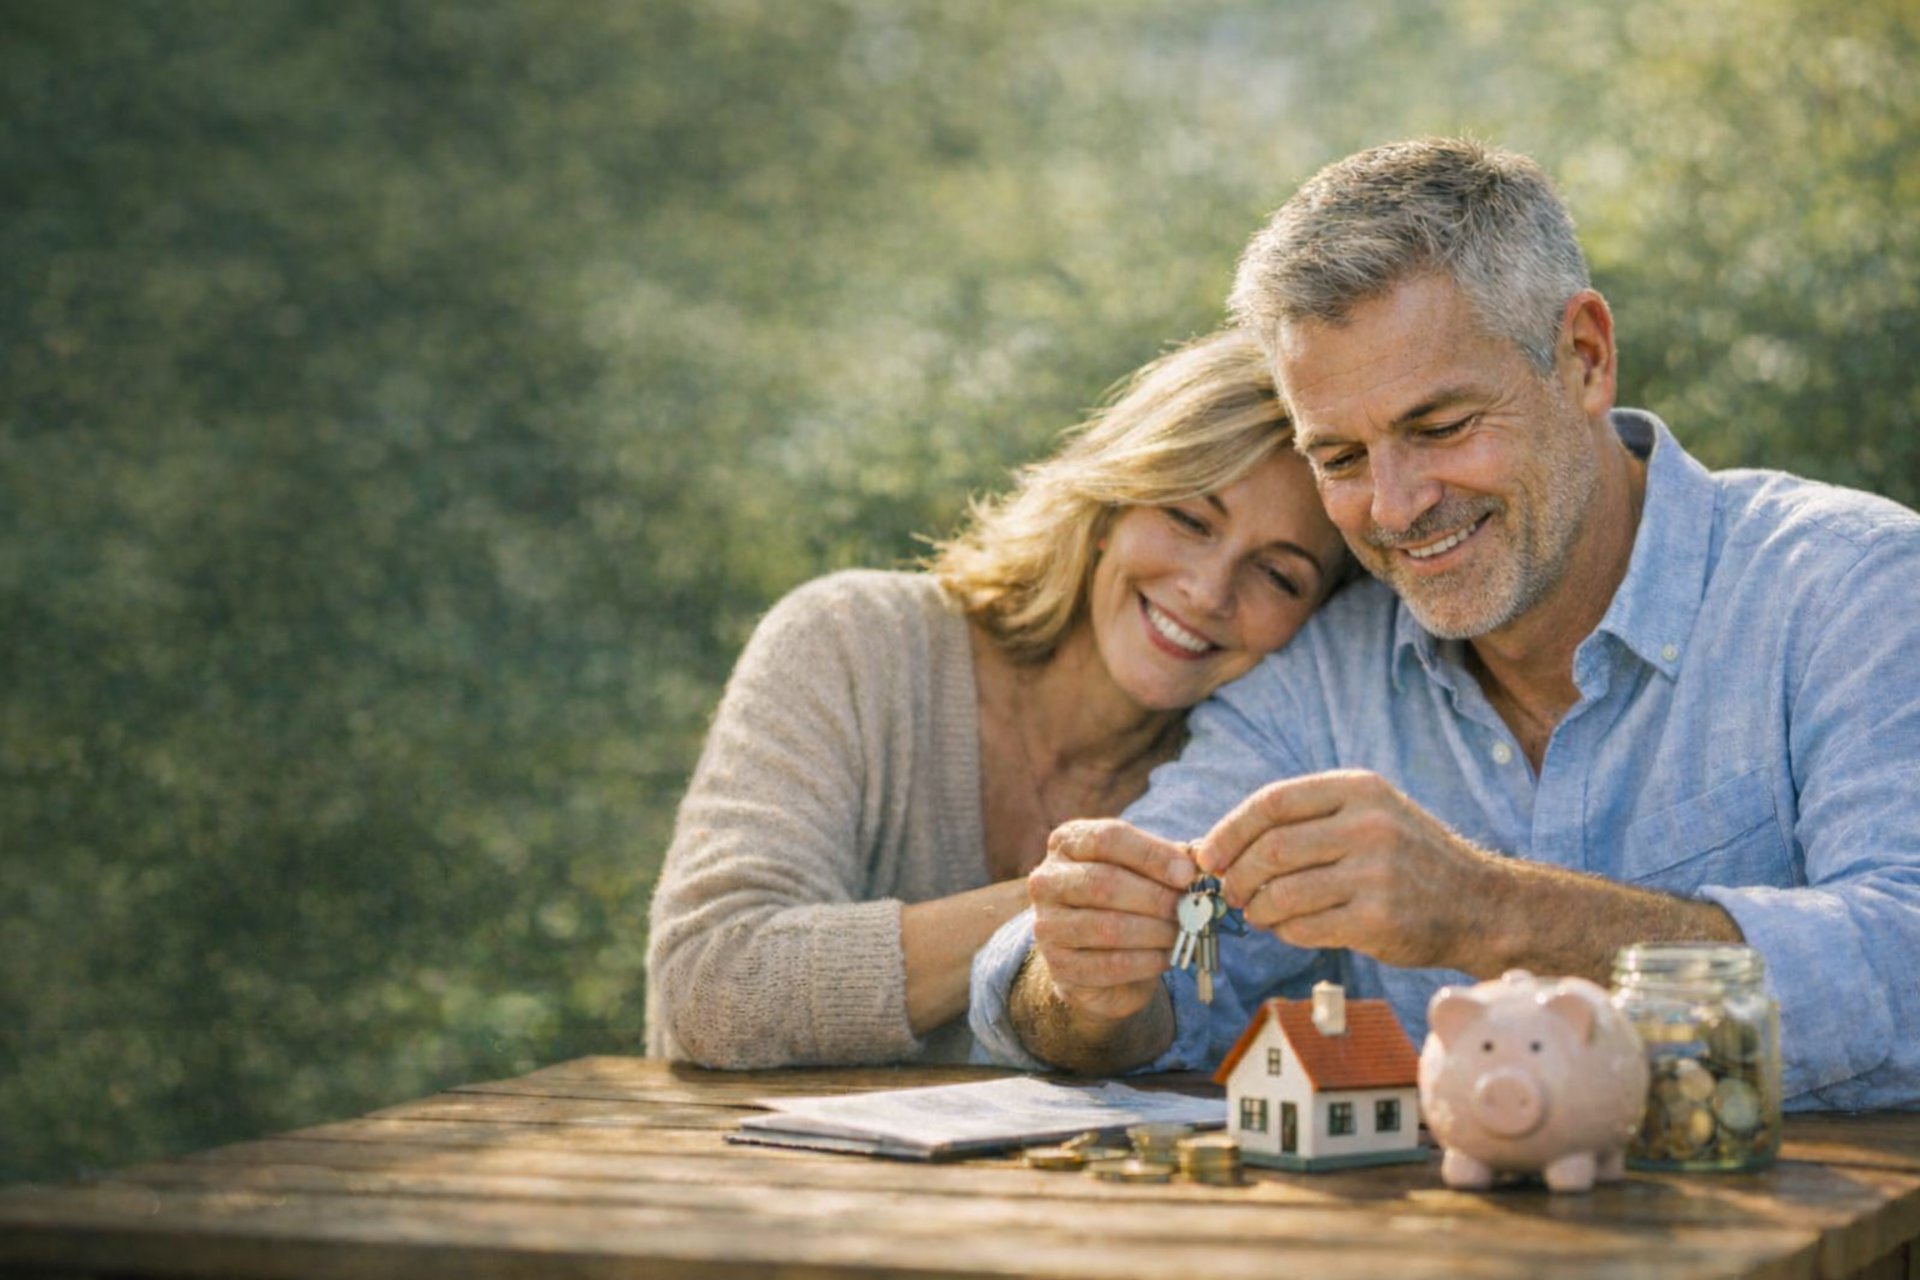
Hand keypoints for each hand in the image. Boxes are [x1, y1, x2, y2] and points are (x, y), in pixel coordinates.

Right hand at [1024, 818, 1196, 1022]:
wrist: (1098, 954)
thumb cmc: (1126, 898)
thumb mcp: (1143, 868)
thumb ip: (1169, 858)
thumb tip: (1201, 859)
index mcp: (1066, 843)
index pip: (1107, 838)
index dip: (1152, 855)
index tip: (1188, 874)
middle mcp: (1047, 881)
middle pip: (1104, 883)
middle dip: (1156, 898)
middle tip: (1190, 909)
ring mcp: (1047, 925)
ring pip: (1107, 927)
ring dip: (1155, 932)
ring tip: (1182, 932)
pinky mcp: (1059, 966)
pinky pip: (1109, 965)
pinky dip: (1146, 962)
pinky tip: (1166, 957)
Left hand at [1195, 770, 1506, 972]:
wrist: (1480, 905)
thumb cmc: (1410, 860)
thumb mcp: (1370, 814)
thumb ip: (1308, 821)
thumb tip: (1222, 845)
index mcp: (1359, 789)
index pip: (1273, 802)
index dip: (1230, 830)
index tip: (1210, 854)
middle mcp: (1368, 825)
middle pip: (1271, 849)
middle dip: (1239, 876)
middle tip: (1231, 892)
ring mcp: (1375, 873)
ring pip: (1282, 892)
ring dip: (1258, 909)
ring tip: (1260, 913)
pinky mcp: (1378, 919)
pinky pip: (1305, 927)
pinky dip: (1286, 932)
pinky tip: (1291, 929)